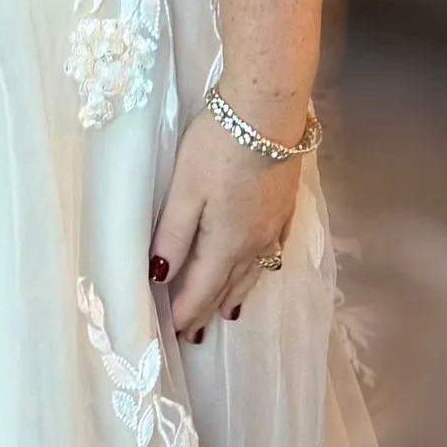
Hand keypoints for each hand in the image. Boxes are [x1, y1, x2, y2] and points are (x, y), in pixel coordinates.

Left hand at [151, 108, 301, 342]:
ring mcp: (275, 224)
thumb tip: (160, 275)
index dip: (187, 312)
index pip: (203, 289)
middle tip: (195, 335)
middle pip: (229, 286)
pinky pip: (273, 252)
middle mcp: (255, 242)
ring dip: (236, 295)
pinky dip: (259, 269)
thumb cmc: (217, 147)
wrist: (268, 111)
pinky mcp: (286, 205)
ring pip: (254, 272)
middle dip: (209, 310)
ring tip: (226, 313)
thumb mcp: (184, 190)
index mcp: (227, 243)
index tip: (174, 334)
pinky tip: (261, 267)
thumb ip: (173, 234)